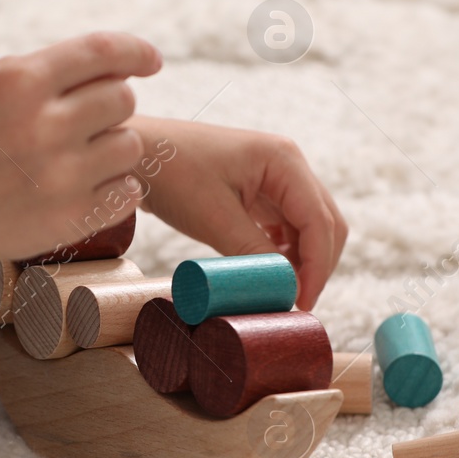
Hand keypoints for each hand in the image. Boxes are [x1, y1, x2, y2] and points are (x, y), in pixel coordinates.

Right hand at [0, 33, 160, 306]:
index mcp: (19, 83)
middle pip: (122, 98)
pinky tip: (90, 185)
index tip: (152, 61)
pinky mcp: (71, 217)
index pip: (102, 52)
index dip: (136, 52)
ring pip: (130, 145)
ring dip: (114, 146)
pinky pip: (129, 191)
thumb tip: (115, 62)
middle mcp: (43, 126)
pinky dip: (117, 187)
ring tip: (82, 154)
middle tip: (88, 119)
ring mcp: (60, 176)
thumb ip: (42, 70)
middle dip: (111, 103)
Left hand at [130, 116, 346, 309]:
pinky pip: (284, 228)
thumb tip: (287, 288)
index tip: (302, 303)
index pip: (320, 221)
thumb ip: (254, 253)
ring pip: (307, 228)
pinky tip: (268, 273)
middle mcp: (287, 165)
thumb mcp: (213, 218)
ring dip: (301, 261)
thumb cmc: (171, 174)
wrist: (134, 155)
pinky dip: (283, 253)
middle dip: (316, 265)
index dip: (317, 266)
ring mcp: (274, 178)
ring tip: (280, 292)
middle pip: (324, 223)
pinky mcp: (257, 193)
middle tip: (296, 303)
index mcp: (284, 160)